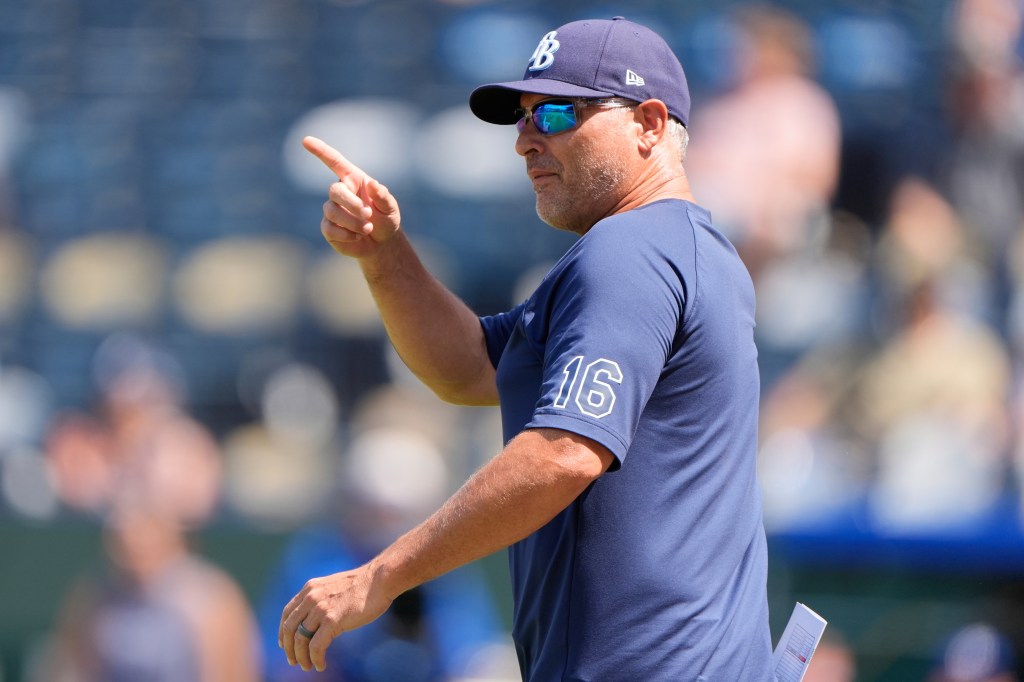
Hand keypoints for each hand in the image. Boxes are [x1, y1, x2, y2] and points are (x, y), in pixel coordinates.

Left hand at [278, 565, 393, 672]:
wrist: (379, 580)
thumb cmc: (362, 585)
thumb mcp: (333, 587)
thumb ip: (321, 599)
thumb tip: (315, 618)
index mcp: (310, 588)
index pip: (287, 613)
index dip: (283, 632)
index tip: (285, 644)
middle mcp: (311, 597)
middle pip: (289, 628)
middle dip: (289, 648)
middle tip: (293, 660)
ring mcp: (321, 608)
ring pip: (300, 639)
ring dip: (301, 657)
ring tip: (307, 666)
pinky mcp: (332, 620)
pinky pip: (316, 646)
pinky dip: (315, 658)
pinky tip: (320, 665)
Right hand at [303, 136, 401, 258]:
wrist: (382, 243)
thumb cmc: (386, 219)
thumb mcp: (391, 208)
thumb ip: (383, 196)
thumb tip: (373, 184)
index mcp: (354, 180)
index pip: (334, 161)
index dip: (320, 151)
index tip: (306, 140)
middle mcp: (341, 192)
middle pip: (334, 191)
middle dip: (351, 204)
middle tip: (368, 215)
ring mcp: (332, 209)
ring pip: (332, 212)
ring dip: (352, 222)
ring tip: (367, 229)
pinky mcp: (328, 228)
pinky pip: (329, 228)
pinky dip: (346, 234)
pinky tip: (357, 236)